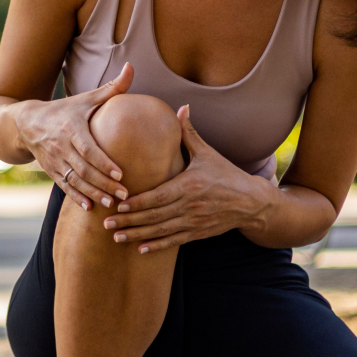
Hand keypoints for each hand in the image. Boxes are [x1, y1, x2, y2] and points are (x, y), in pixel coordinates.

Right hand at [11, 63, 134, 209]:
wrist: (26, 122)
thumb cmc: (64, 110)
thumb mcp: (85, 98)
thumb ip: (112, 88)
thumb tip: (132, 67)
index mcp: (71, 128)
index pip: (88, 148)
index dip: (103, 162)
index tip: (121, 173)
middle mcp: (60, 146)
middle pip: (83, 169)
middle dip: (104, 184)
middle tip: (124, 195)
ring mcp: (54, 160)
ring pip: (74, 180)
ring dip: (92, 194)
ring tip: (110, 203)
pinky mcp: (51, 170)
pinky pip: (64, 186)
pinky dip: (76, 197)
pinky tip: (89, 207)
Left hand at [101, 104, 274, 252]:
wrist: (251, 202)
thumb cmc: (226, 175)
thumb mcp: (207, 153)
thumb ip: (189, 133)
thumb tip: (181, 107)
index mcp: (189, 185)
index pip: (158, 196)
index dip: (137, 203)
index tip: (118, 205)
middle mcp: (190, 206)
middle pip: (154, 216)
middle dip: (129, 222)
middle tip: (106, 224)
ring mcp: (193, 222)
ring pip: (161, 231)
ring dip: (137, 235)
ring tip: (116, 238)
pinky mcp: (197, 233)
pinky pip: (174, 241)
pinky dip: (157, 246)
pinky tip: (140, 249)